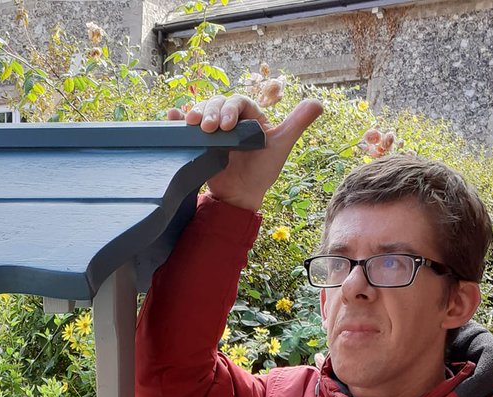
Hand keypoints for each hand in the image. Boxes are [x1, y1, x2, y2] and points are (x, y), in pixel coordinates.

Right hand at [167, 93, 322, 211]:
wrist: (240, 197)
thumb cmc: (261, 173)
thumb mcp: (280, 147)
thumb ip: (297, 125)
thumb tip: (318, 103)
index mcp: (250, 116)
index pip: (239, 103)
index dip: (231, 108)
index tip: (226, 124)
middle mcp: (230, 119)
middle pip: (217, 103)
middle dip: (211, 111)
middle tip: (207, 127)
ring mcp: (213, 129)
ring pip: (202, 112)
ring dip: (195, 114)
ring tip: (191, 124)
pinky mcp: (199, 141)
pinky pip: (187, 126)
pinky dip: (177, 120)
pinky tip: (173, 117)